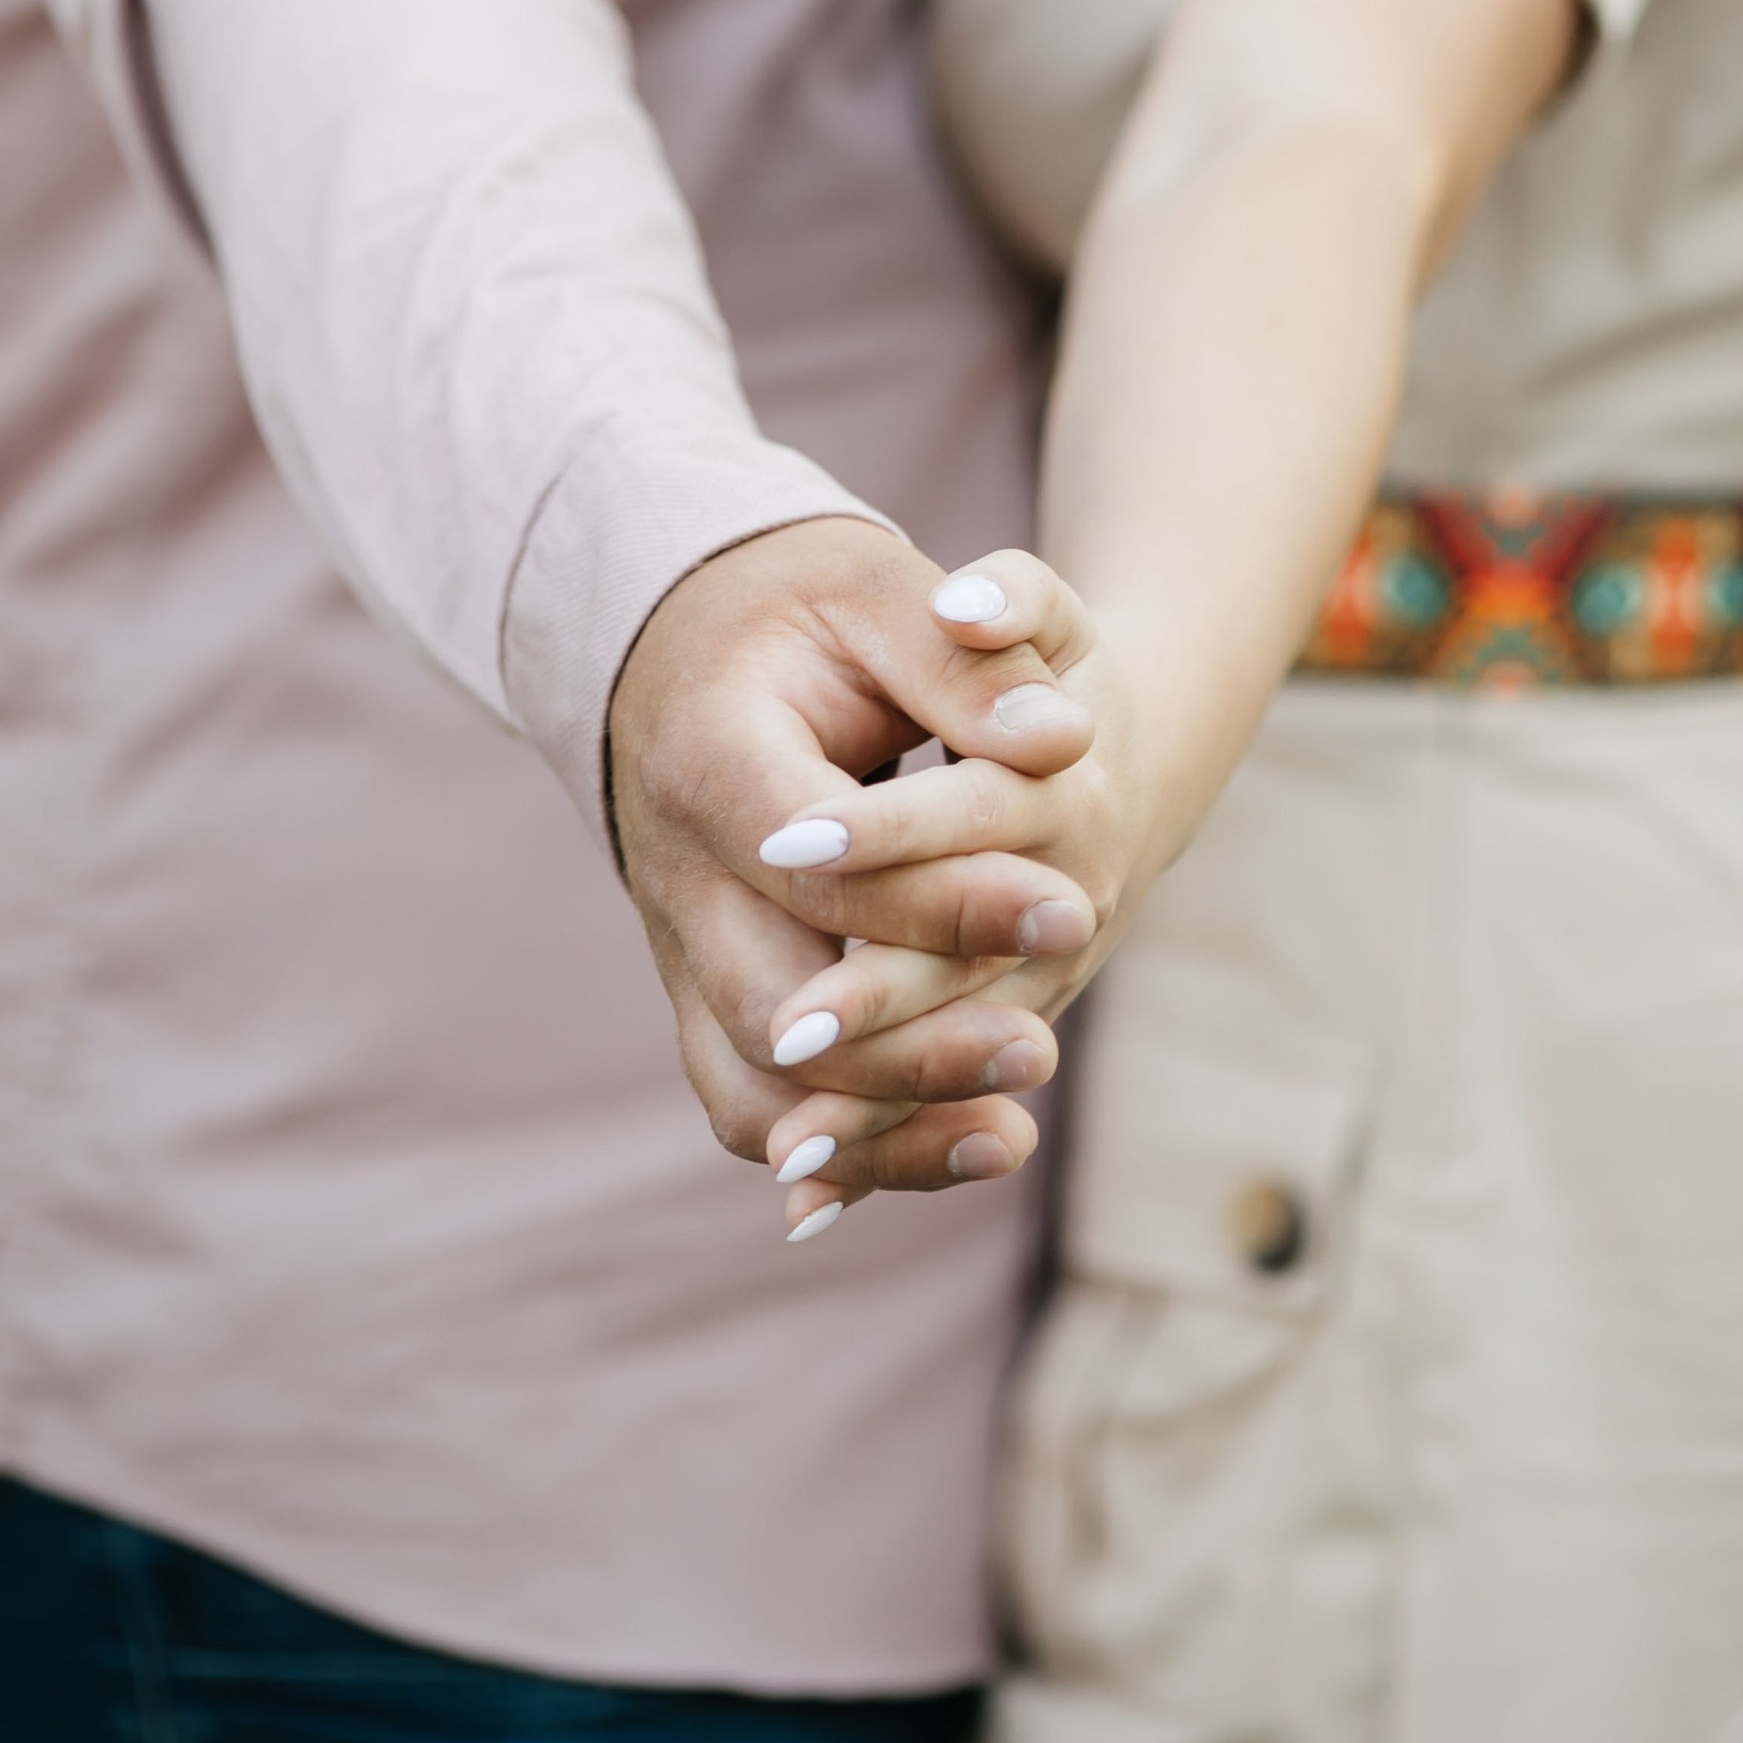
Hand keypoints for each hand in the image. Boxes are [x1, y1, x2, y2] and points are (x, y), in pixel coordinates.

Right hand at [606, 519, 1101, 1201]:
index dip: (942, 895)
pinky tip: (976, 1145)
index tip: (1069, 907)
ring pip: (754, 1089)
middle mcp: (672, 872)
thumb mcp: (879, 592)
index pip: (818, 861)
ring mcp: (678, 948)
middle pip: (770, 1003)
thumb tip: (1063, 739)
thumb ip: (964, 661)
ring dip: (881, 1128)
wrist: (689, 636)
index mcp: (707, 756)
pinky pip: (760, 1106)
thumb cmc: (800, 605)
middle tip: (1043, 1046)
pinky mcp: (706, 992)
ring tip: (1014, 1128)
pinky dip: (854, 1150)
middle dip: (911, 1042)